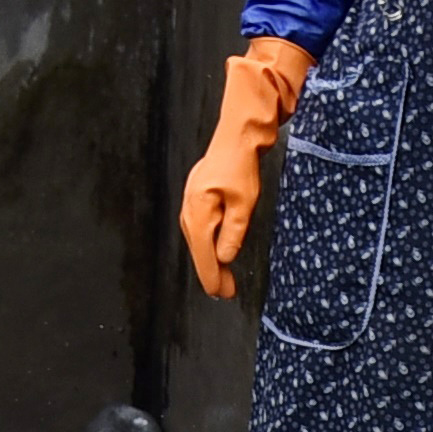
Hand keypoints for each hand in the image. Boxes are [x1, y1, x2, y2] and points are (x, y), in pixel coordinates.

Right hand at [180, 38, 313, 300]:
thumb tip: (224, 257)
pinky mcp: (196, 199)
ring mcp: (190, 204)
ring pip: (197, 240)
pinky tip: (216, 252)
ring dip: (210, 260)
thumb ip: (233, 232)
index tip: (223, 295)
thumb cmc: (241, 166)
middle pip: (198, 250)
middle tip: (227, 293)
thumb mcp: (244, 203)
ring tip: (223, 279)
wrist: (237, 136)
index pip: (203, 254)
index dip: (213, 277)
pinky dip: (207, 244)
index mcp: (198, 213)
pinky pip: (199, 229)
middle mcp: (188, 210)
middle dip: (212, 273)